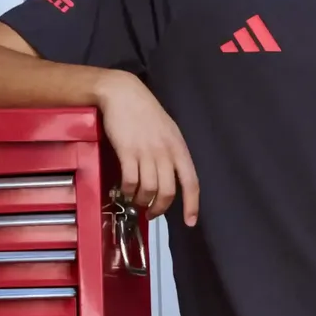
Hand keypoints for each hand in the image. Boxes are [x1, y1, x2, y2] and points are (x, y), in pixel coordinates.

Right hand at [94, 69, 200, 223]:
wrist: (123, 94)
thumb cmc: (145, 113)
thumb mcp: (168, 132)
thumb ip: (171, 153)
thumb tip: (171, 177)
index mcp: (179, 149)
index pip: (191, 182)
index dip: (192, 205)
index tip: (190, 222)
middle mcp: (165, 152)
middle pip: (168, 191)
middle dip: (159, 208)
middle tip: (151, 213)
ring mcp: (146, 152)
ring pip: (148, 189)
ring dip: (141, 200)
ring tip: (135, 200)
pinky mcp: (127, 151)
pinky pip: (130, 180)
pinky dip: (127, 190)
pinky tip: (124, 189)